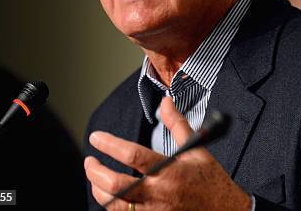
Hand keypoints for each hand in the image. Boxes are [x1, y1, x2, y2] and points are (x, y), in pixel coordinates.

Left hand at [84, 97, 251, 210]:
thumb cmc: (211, 180)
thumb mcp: (197, 149)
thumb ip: (177, 124)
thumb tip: (166, 101)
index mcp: (170, 171)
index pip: (132, 155)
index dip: (110, 145)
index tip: (96, 137)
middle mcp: (159, 194)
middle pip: (115, 186)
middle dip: (96, 173)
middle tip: (90, 161)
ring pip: (114, 205)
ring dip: (99, 190)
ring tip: (96, 177)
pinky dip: (112, 205)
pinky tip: (110, 195)